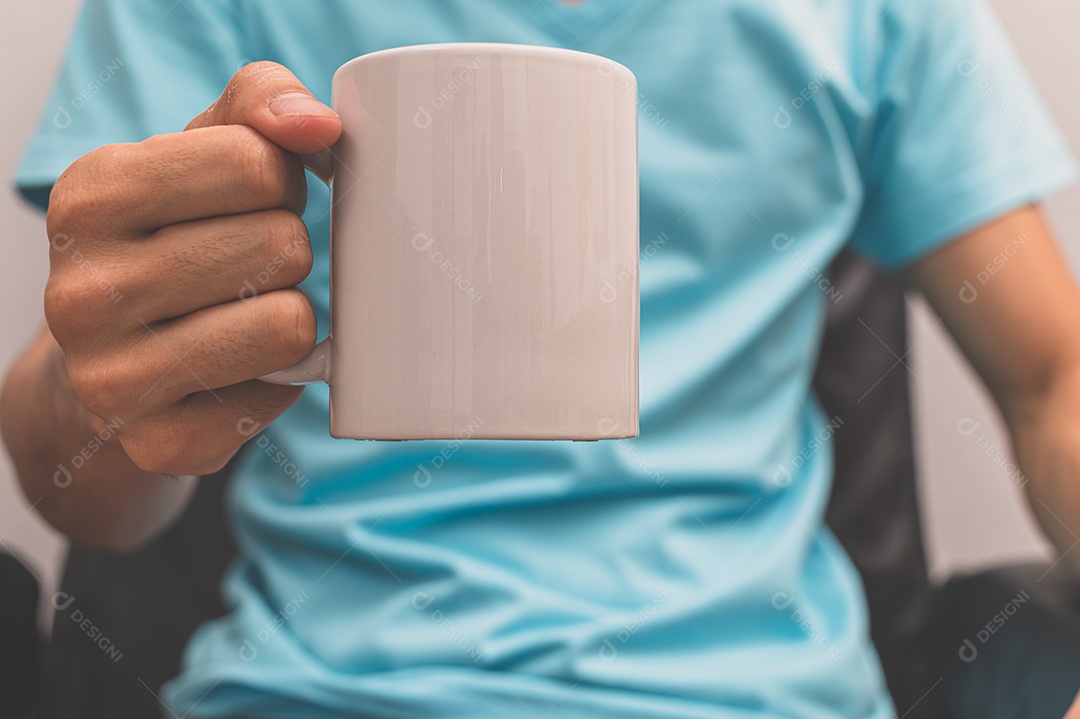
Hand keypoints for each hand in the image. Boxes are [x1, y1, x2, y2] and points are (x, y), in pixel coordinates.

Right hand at [43, 62, 341, 475]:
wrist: (108, 368)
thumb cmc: (173, 238)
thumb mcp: (199, 151)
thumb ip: (260, 105)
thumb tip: (320, 125)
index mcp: (89, 197)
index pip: (256, 164)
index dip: (278, 181)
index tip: (249, 201)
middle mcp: (83, 290)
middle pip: (281, 245)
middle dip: (286, 249)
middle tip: (246, 267)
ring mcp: (114, 378)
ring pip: (289, 323)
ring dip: (289, 313)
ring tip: (242, 313)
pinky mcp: (161, 443)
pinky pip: (284, 392)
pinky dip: (280, 377)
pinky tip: (237, 370)